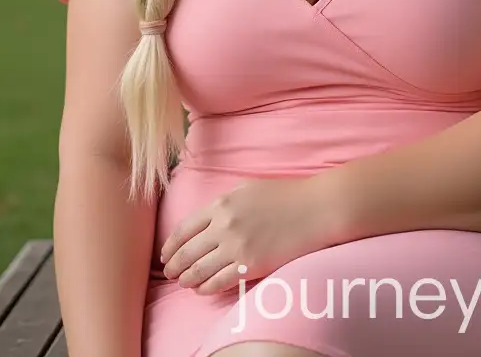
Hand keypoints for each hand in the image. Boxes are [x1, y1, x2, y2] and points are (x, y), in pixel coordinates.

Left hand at [160, 176, 338, 294]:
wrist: (314, 209)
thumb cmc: (285, 196)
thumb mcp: (248, 190)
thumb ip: (224, 204)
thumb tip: (205, 221)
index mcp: (222, 205)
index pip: (184, 229)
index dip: (171, 245)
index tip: (166, 254)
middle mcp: (224, 226)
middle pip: (187, 252)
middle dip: (174, 265)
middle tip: (169, 273)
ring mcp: (236, 247)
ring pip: (199, 271)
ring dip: (187, 279)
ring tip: (183, 282)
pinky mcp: (250, 266)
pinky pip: (218, 283)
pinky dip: (205, 289)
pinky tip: (202, 290)